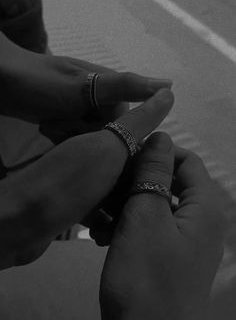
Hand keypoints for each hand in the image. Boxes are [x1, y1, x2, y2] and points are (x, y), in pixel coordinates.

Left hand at [0, 31, 171, 138]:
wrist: (0, 79)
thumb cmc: (42, 81)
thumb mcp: (84, 86)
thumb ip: (125, 86)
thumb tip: (170, 87)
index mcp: (112, 90)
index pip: (128, 126)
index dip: (110, 133)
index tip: (86, 125)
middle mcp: (101, 99)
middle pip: (107, 135)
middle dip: (83, 133)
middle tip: (61, 118)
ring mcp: (82, 108)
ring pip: (88, 138)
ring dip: (68, 134)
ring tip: (50, 120)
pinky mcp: (67, 116)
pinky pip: (72, 137)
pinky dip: (58, 133)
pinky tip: (45, 124)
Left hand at [0, 89, 173, 269]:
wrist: (19, 219)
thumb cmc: (68, 179)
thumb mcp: (107, 144)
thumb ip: (138, 121)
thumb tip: (169, 90)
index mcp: (98, 123)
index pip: (137, 132)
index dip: (153, 154)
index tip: (166, 178)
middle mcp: (89, 143)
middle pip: (127, 160)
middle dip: (139, 183)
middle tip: (152, 206)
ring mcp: (78, 169)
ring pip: (114, 183)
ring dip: (123, 201)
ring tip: (133, 220)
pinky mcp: (69, 194)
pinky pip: (97, 201)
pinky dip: (105, 214)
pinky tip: (110, 229)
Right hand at [99, 132, 225, 319]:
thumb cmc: (145, 279)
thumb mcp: (145, 217)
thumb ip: (154, 172)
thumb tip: (161, 135)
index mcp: (205, 208)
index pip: (187, 161)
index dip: (156, 153)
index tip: (122, 161)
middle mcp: (203, 223)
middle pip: (170, 183)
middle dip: (137, 182)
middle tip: (105, 192)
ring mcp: (188, 244)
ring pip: (157, 207)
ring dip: (128, 206)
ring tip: (100, 218)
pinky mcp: (171, 261)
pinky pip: (153, 231)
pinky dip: (131, 228)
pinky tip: (104, 237)